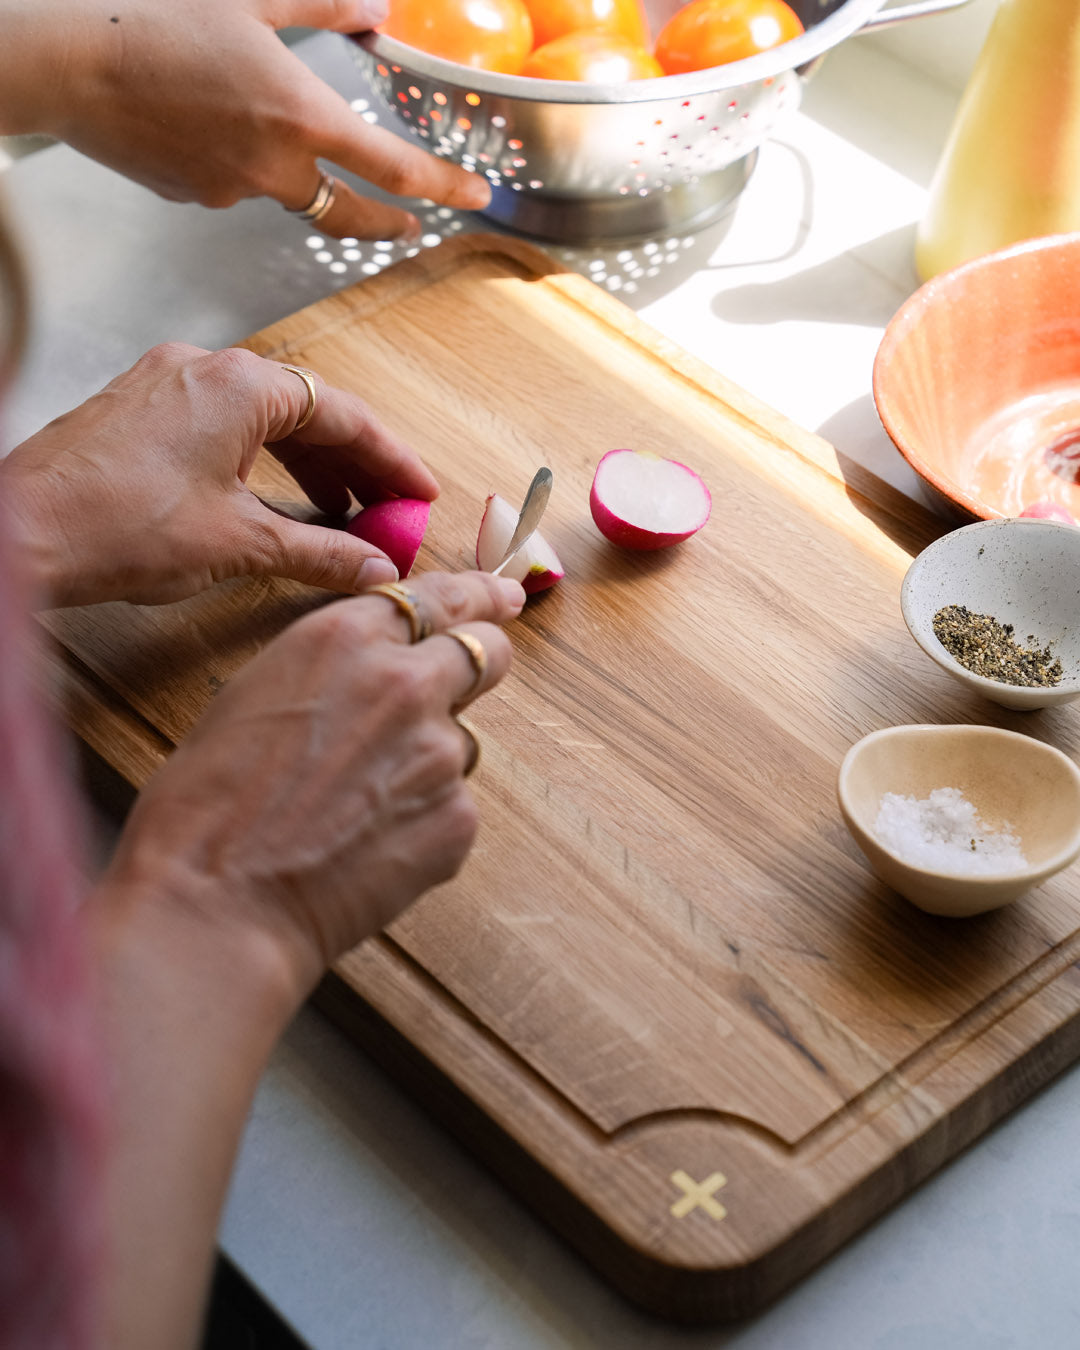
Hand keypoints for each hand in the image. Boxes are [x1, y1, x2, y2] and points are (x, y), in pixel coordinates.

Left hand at [0, 341, 438, 605]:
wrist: (19, 533)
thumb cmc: (115, 525)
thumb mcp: (240, 543)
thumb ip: (320, 551)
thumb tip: (374, 566)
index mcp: (241, 384)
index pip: (345, 414)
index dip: (392, 459)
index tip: (420, 493)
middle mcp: (205, 367)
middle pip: (308, 410)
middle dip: (355, 465)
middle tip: (389, 511)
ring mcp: (168, 384)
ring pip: (264, 418)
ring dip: (310, 465)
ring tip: (343, 516)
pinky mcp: (141, 411)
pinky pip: (224, 426)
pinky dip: (262, 462)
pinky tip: (277, 501)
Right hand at [4, 0, 489, 239]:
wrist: (74, 66)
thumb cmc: (158, 21)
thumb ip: (323, 6)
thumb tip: (375, 10)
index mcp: (303, 118)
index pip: (397, 168)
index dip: (445, 185)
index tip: (477, 195)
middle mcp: (278, 169)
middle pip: (354, 216)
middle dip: (391, 225)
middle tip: (413, 226)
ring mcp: (238, 191)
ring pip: (292, 194)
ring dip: (307, 182)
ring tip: (281, 140)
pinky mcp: (202, 199)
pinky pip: (239, 187)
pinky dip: (242, 164)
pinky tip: (210, 126)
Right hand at [100, 569, 524, 990]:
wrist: (218, 902)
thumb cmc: (209, 804)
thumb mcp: (257, 694)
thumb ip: (334, 670)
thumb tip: (373, 674)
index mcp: (345, 638)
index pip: (439, 597)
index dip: (477, 596)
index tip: (503, 596)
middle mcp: (405, 684)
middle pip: (487, 653)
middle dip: (483, 661)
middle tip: (471, 679)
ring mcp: (439, 753)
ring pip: (458, 742)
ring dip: (428, 761)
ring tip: (358, 806)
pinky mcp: (457, 818)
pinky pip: (451, 806)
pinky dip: (421, 822)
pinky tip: (366, 848)